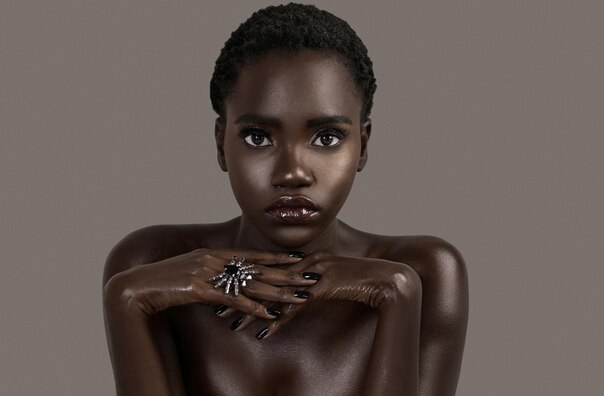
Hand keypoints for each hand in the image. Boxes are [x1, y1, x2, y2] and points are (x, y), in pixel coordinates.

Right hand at [102, 249, 317, 319]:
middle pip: (259, 269)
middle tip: (310, 277)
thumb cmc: (164, 282)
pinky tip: (268, 315)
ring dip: (277, 293)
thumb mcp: (191, 274)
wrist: (137, 286)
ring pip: (251, 285)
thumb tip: (226, 286)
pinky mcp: (201, 289)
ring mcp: (209, 273)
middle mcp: (215, 260)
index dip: (277, 258)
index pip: (253, 256)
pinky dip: (252, 308)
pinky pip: (233, 300)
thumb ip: (211, 276)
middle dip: (287, 275)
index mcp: (214, 254)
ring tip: (299, 299)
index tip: (299, 259)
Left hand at [232, 252, 420, 338]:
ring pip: (274, 295)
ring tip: (231, 324)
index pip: (268, 270)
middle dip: (240, 293)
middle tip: (216, 306)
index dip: (246, 281)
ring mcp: (312, 275)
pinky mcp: (320, 289)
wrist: (387, 279)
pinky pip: (294, 309)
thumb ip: (316, 280)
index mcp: (306, 258)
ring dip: (251, 310)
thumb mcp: (334, 277)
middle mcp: (305, 263)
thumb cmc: (362, 280)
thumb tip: (300, 291)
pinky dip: (277, 322)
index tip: (227, 290)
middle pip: (265, 280)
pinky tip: (262, 334)